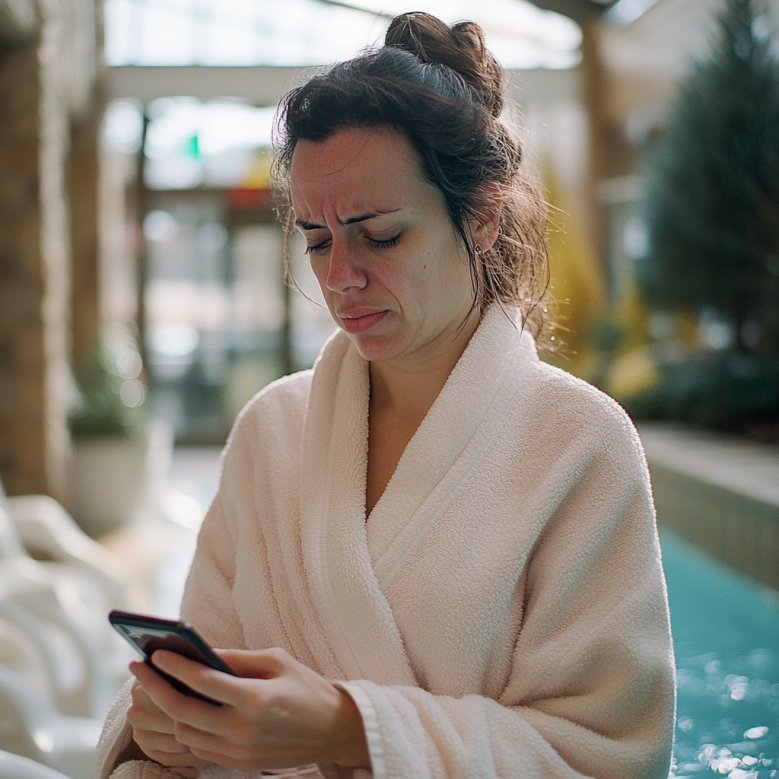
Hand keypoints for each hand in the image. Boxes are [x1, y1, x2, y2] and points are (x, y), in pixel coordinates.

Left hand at [129, 647, 369, 771]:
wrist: (332, 729)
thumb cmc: (306, 687)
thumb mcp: (277, 660)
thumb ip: (237, 658)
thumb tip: (201, 651)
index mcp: (255, 698)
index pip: (202, 681)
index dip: (175, 666)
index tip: (156, 653)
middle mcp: (243, 729)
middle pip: (183, 711)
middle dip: (156, 687)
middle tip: (139, 669)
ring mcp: (239, 751)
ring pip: (186, 733)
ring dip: (169, 710)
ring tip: (159, 688)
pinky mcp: (240, 763)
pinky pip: (200, 749)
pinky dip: (187, 729)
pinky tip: (184, 711)